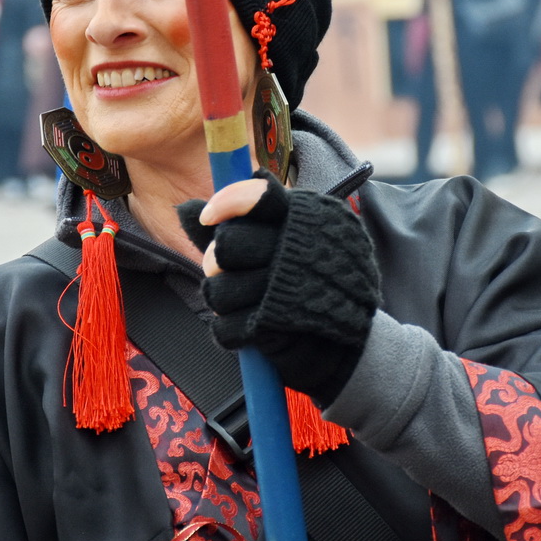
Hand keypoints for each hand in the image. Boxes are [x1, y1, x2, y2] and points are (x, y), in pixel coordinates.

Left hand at [178, 171, 379, 404]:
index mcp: (307, 218)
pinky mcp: (276, 328)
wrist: (354, 344)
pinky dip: (229, 330)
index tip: (209, 216)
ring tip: (241, 300)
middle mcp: (298, 251)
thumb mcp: (291, 239)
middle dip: (217, 260)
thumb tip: (186, 208)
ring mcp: (288, 291)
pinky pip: (225, 326)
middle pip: (227, 244)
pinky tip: (248, 325)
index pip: (256, 197)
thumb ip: (238, 223)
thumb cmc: (316, 281)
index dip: (226, 204)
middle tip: (228, 269)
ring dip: (221, 298)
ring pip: (218, 288)